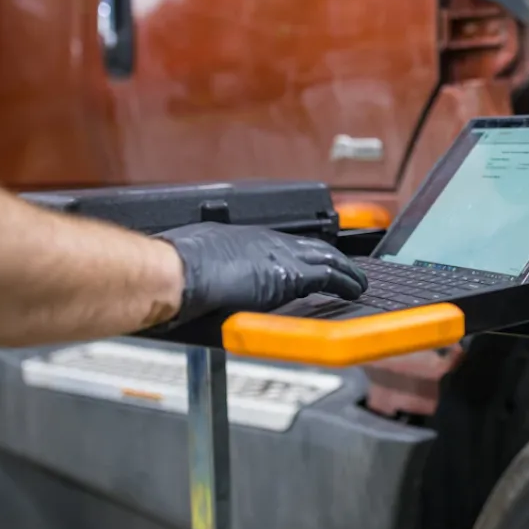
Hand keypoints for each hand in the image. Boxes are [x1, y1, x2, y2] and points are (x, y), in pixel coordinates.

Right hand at [156, 223, 367, 324]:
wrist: (173, 272)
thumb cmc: (170, 268)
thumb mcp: (193, 256)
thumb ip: (207, 264)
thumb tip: (198, 276)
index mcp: (241, 238)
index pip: (283, 244)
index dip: (301, 253)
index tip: (311, 261)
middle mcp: (266, 241)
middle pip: (310, 246)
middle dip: (330, 257)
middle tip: (345, 269)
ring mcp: (280, 255)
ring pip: (326, 257)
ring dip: (344, 270)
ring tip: (357, 282)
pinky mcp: (290, 275)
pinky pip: (329, 276)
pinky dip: (345, 282)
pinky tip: (356, 290)